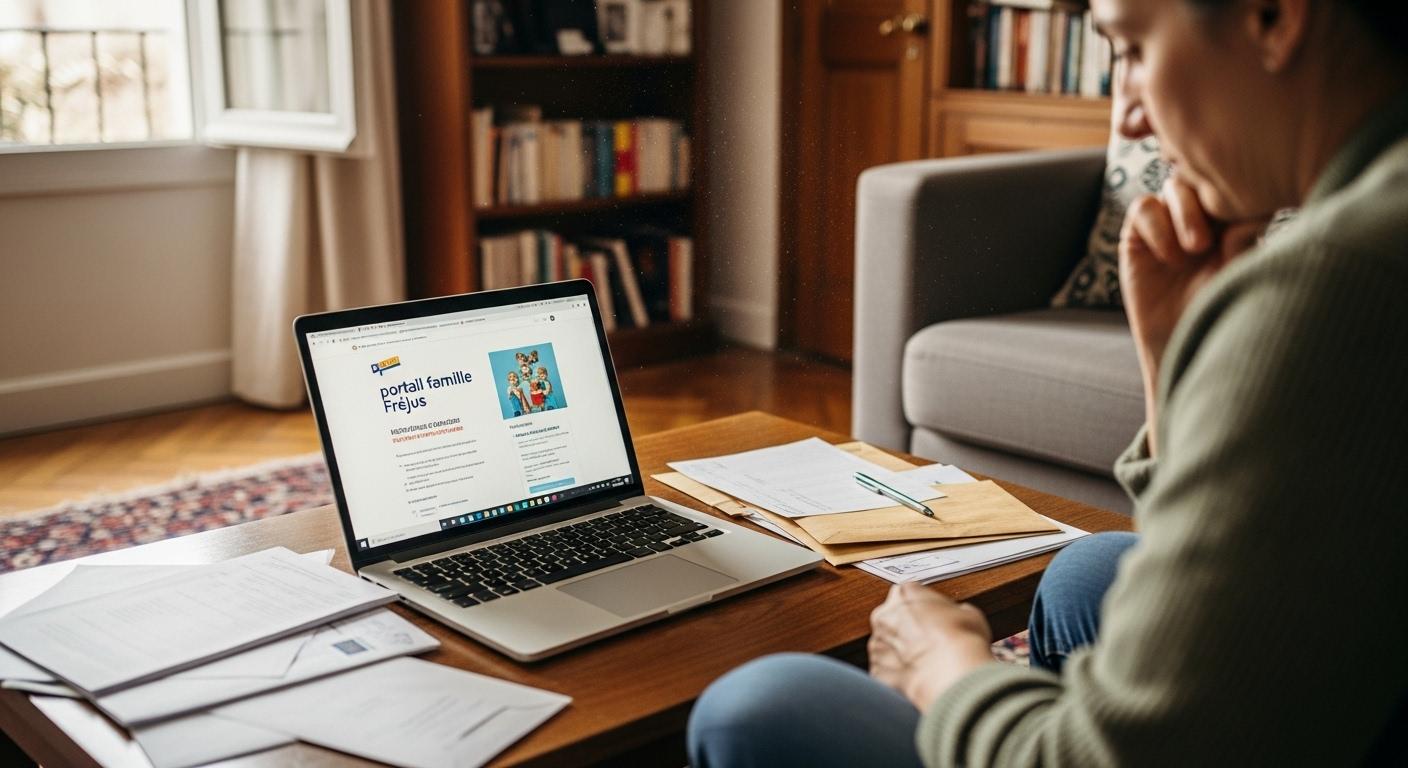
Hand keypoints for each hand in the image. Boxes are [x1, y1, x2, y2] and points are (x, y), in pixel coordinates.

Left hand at [869, 583, 994, 711]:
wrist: (950, 675)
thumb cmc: (961, 642)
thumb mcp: (970, 614)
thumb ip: (956, 610)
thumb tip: (959, 617)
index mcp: (906, 594)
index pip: (910, 593)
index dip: (924, 608)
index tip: (935, 617)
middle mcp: (885, 615)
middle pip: (894, 617)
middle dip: (908, 628)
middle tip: (930, 640)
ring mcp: (877, 643)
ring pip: (888, 644)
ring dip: (901, 651)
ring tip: (926, 662)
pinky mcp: (876, 669)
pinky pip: (886, 668)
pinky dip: (898, 673)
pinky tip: (918, 676)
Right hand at [1119, 175, 1264, 450]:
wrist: (1183, 342)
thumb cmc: (1218, 310)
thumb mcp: (1238, 271)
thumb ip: (1244, 237)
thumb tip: (1258, 201)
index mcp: (1232, 220)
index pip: (1234, 185)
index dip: (1237, 191)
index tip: (1244, 217)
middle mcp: (1201, 217)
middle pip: (1204, 178)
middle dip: (1209, 202)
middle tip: (1211, 242)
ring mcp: (1168, 224)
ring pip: (1174, 186)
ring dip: (1184, 213)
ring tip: (1193, 250)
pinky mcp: (1138, 236)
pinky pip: (1144, 208)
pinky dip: (1157, 226)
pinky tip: (1169, 257)